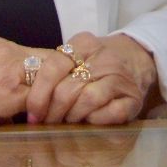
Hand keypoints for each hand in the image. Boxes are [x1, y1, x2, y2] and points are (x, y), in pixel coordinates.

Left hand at [25, 32, 158, 125]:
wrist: (137, 57)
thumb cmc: (96, 61)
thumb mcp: (76, 55)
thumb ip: (55, 71)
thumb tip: (29, 104)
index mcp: (83, 43)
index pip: (53, 66)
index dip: (38, 94)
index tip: (32, 113)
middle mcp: (103, 58)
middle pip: (68, 89)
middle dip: (53, 112)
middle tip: (47, 123)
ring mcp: (120, 78)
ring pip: (87, 100)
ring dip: (73, 117)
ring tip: (67, 123)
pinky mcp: (134, 98)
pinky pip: (110, 113)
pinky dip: (96, 121)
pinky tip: (90, 122)